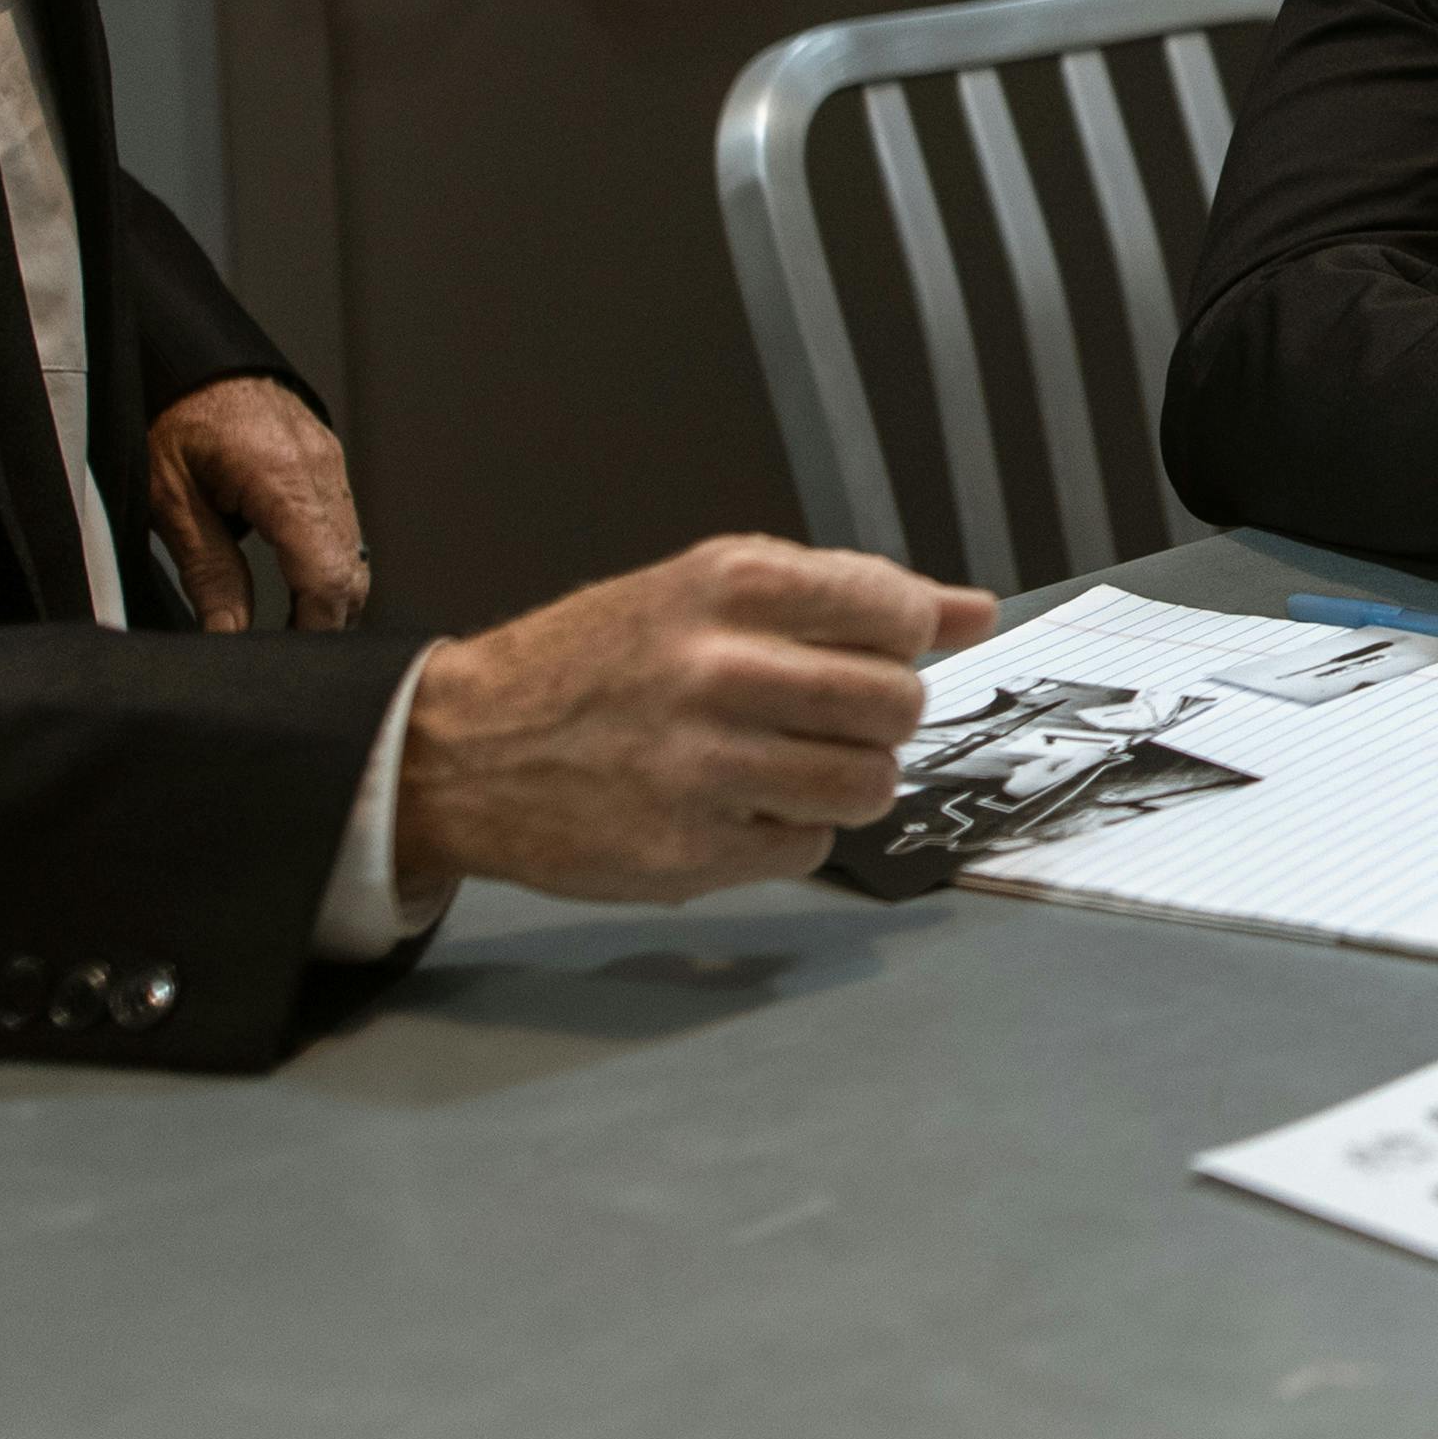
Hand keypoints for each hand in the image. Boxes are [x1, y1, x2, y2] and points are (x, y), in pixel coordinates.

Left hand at [145, 376, 369, 630]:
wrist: (184, 352)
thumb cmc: (167, 412)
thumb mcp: (170, 501)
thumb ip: (209, 572)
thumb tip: (229, 633)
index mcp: (282, 477)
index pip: (326, 576)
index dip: (314, 629)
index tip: (289, 661)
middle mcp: (321, 468)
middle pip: (352, 570)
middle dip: (326, 620)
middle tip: (284, 653)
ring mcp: (330, 462)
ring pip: (354, 551)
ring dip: (327, 592)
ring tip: (285, 624)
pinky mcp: (326, 460)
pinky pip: (342, 524)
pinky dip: (326, 561)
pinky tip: (293, 580)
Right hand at [393, 537, 993, 902]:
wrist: (462, 747)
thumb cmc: (601, 660)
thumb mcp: (708, 590)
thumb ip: (846, 596)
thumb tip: (975, 610)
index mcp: (730, 586)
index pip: (895, 611)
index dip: (904, 635)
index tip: (879, 646)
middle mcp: (719, 671)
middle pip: (898, 704)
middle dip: (882, 714)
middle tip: (831, 714)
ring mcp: (704, 769)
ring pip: (870, 785)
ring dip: (849, 780)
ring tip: (792, 763)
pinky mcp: (688, 852)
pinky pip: (808, 848)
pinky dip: (788, 832)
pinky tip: (734, 806)